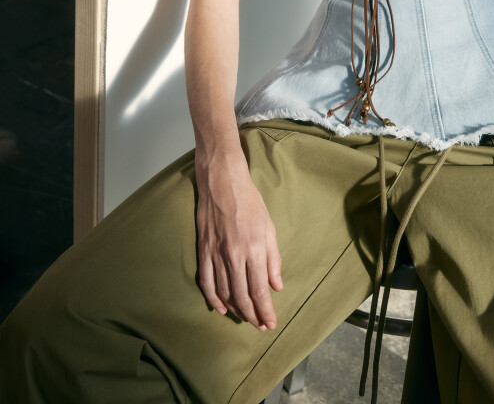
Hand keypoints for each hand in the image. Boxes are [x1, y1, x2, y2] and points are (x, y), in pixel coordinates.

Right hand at [194, 148, 282, 330]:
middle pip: (242, 296)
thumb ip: (273, 258)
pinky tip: (220, 308)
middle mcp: (234, 255)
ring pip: (225, 292)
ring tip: (245, 319)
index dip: (266, 311)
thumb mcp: (269, 227)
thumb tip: (277, 286)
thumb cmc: (249, 200)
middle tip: (260, 326)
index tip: (271, 323)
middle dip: (253, 316)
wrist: (222, 181)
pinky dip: (213, 298)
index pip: (260, 290)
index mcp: (254, 249)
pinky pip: (206, 281)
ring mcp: (216, 253)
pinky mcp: (203, 249)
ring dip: (236, 310)